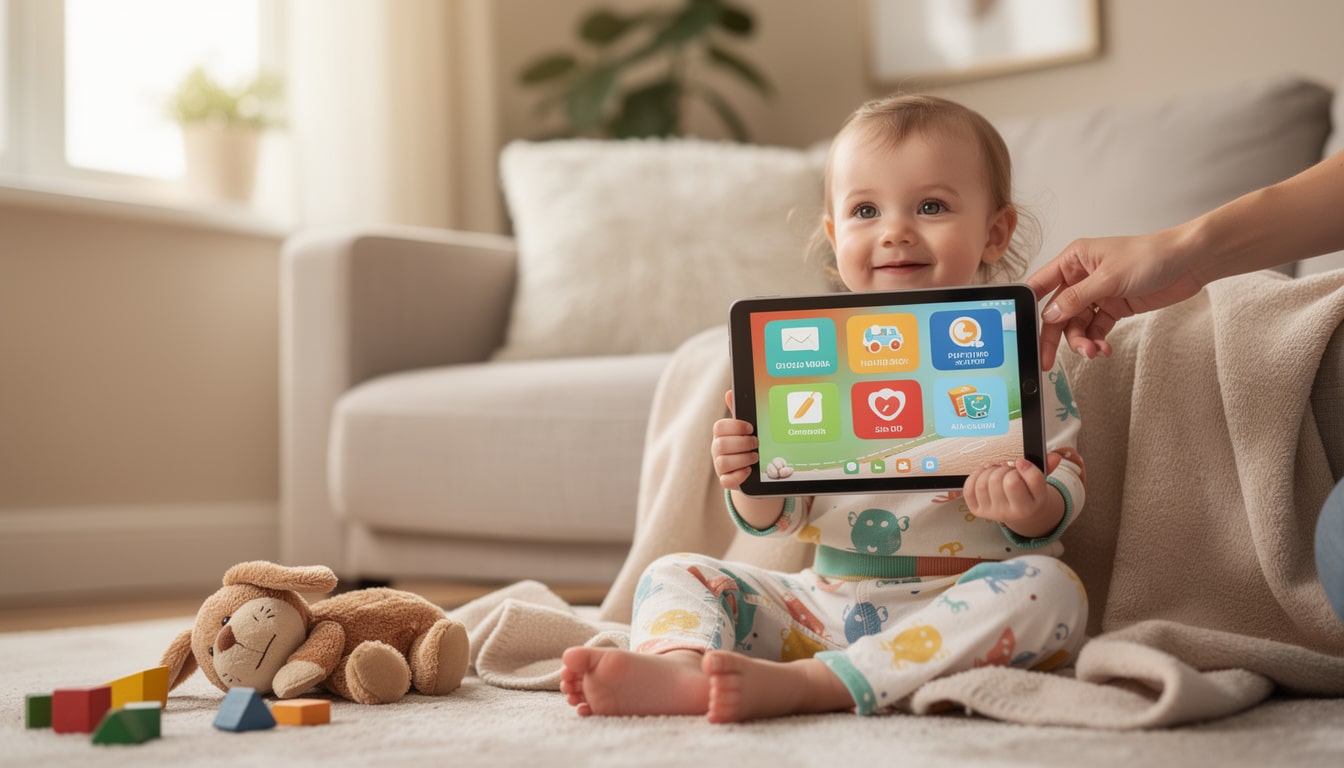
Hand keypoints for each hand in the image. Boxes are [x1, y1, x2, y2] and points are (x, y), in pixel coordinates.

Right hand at [712, 416, 757, 490]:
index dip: (736, 426)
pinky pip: (726, 481)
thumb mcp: (744, 429)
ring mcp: (719, 466)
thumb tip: (729, 392)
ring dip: (743, 459)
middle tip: (756, 443)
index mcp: (721, 434)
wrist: (753, 469)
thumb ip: (738, 413)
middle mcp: (717, 450)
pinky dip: (740, 475)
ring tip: (755, 457)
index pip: (719, 427)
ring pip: (723, 463)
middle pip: (721, 445)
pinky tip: (749, 470)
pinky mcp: (726, 480)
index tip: (750, 428)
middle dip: (742, 443)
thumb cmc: (746, 444)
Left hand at [962, 457, 1061, 539]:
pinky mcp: (978, 511)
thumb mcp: (1039, 481)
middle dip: (1006, 468)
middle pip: (1007, 480)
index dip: (1027, 466)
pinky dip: (974, 476)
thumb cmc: (1027, 491)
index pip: (1033, 480)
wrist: (1016, 511)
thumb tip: (1055, 457)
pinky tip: (983, 473)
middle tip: (1008, 469)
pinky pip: (970, 489)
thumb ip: (1046, 467)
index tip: (1021, 462)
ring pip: (986, 483)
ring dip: (989, 471)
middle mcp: (1014, 513)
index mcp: (1033, 505)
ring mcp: (994, 513)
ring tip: (996, 470)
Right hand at [1027, 231, 1202, 368]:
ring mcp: (1097, 294)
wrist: (1190, 262)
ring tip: (1094, 351)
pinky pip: (1096, 329)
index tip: (1020, 331)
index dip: (1028, 307)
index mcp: (1073, 260)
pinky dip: (1098, 341)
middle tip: (1047, 361)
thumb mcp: (1107, 278)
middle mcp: (1081, 277)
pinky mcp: (1114, 307)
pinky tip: (1105, 348)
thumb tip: (1049, 316)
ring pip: (1077, 325)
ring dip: (1082, 342)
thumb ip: (1076, 299)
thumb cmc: (1151, 255)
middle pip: (1057, 312)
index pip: (1040, 285)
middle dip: (1055, 337)